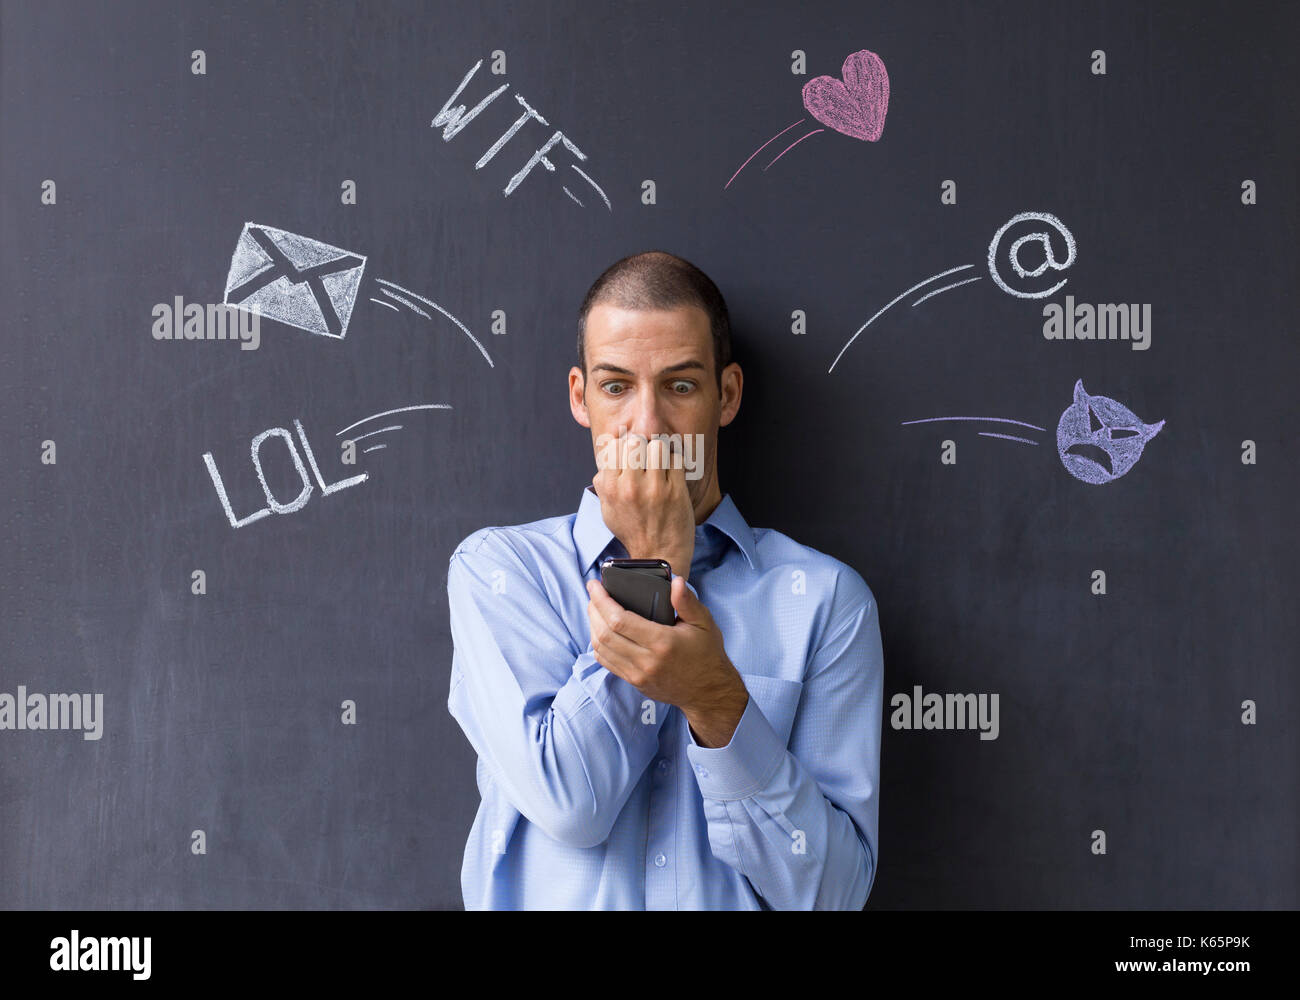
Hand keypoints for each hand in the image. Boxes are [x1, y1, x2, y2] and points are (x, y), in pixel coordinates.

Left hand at [586, 575, 748, 747]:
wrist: (709, 692)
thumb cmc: (707, 654)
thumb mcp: (704, 623)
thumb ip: (687, 601)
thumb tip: (675, 581)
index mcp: (662, 642)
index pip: (619, 620)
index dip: (602, 600)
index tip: (595, 585)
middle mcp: (646, 661)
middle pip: (604, 634)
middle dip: (593, 609)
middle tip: (593, 593)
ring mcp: (638, 675)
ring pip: (601, 649)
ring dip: (592, 626)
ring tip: (595, 608)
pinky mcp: (634, 682)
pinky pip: (607, 662)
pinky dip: (598, 643)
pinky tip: (600, 630)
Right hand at [593, 429, 694, 579]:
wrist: (658, 554)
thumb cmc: (633, 529)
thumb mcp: (608, 508)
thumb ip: (604, 481)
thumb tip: (608, 452)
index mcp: (610, 488)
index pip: (614, 446)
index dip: (623, 449)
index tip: (630, 458)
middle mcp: (630, 487)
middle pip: (635, 441)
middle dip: (642, 448)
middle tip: (646, 461)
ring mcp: (655, 488)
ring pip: (657, 446)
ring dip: (660, 453)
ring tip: (659, 467)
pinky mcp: (676, 490)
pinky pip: (675, 459)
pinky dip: (674, 464)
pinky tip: (671, 476)